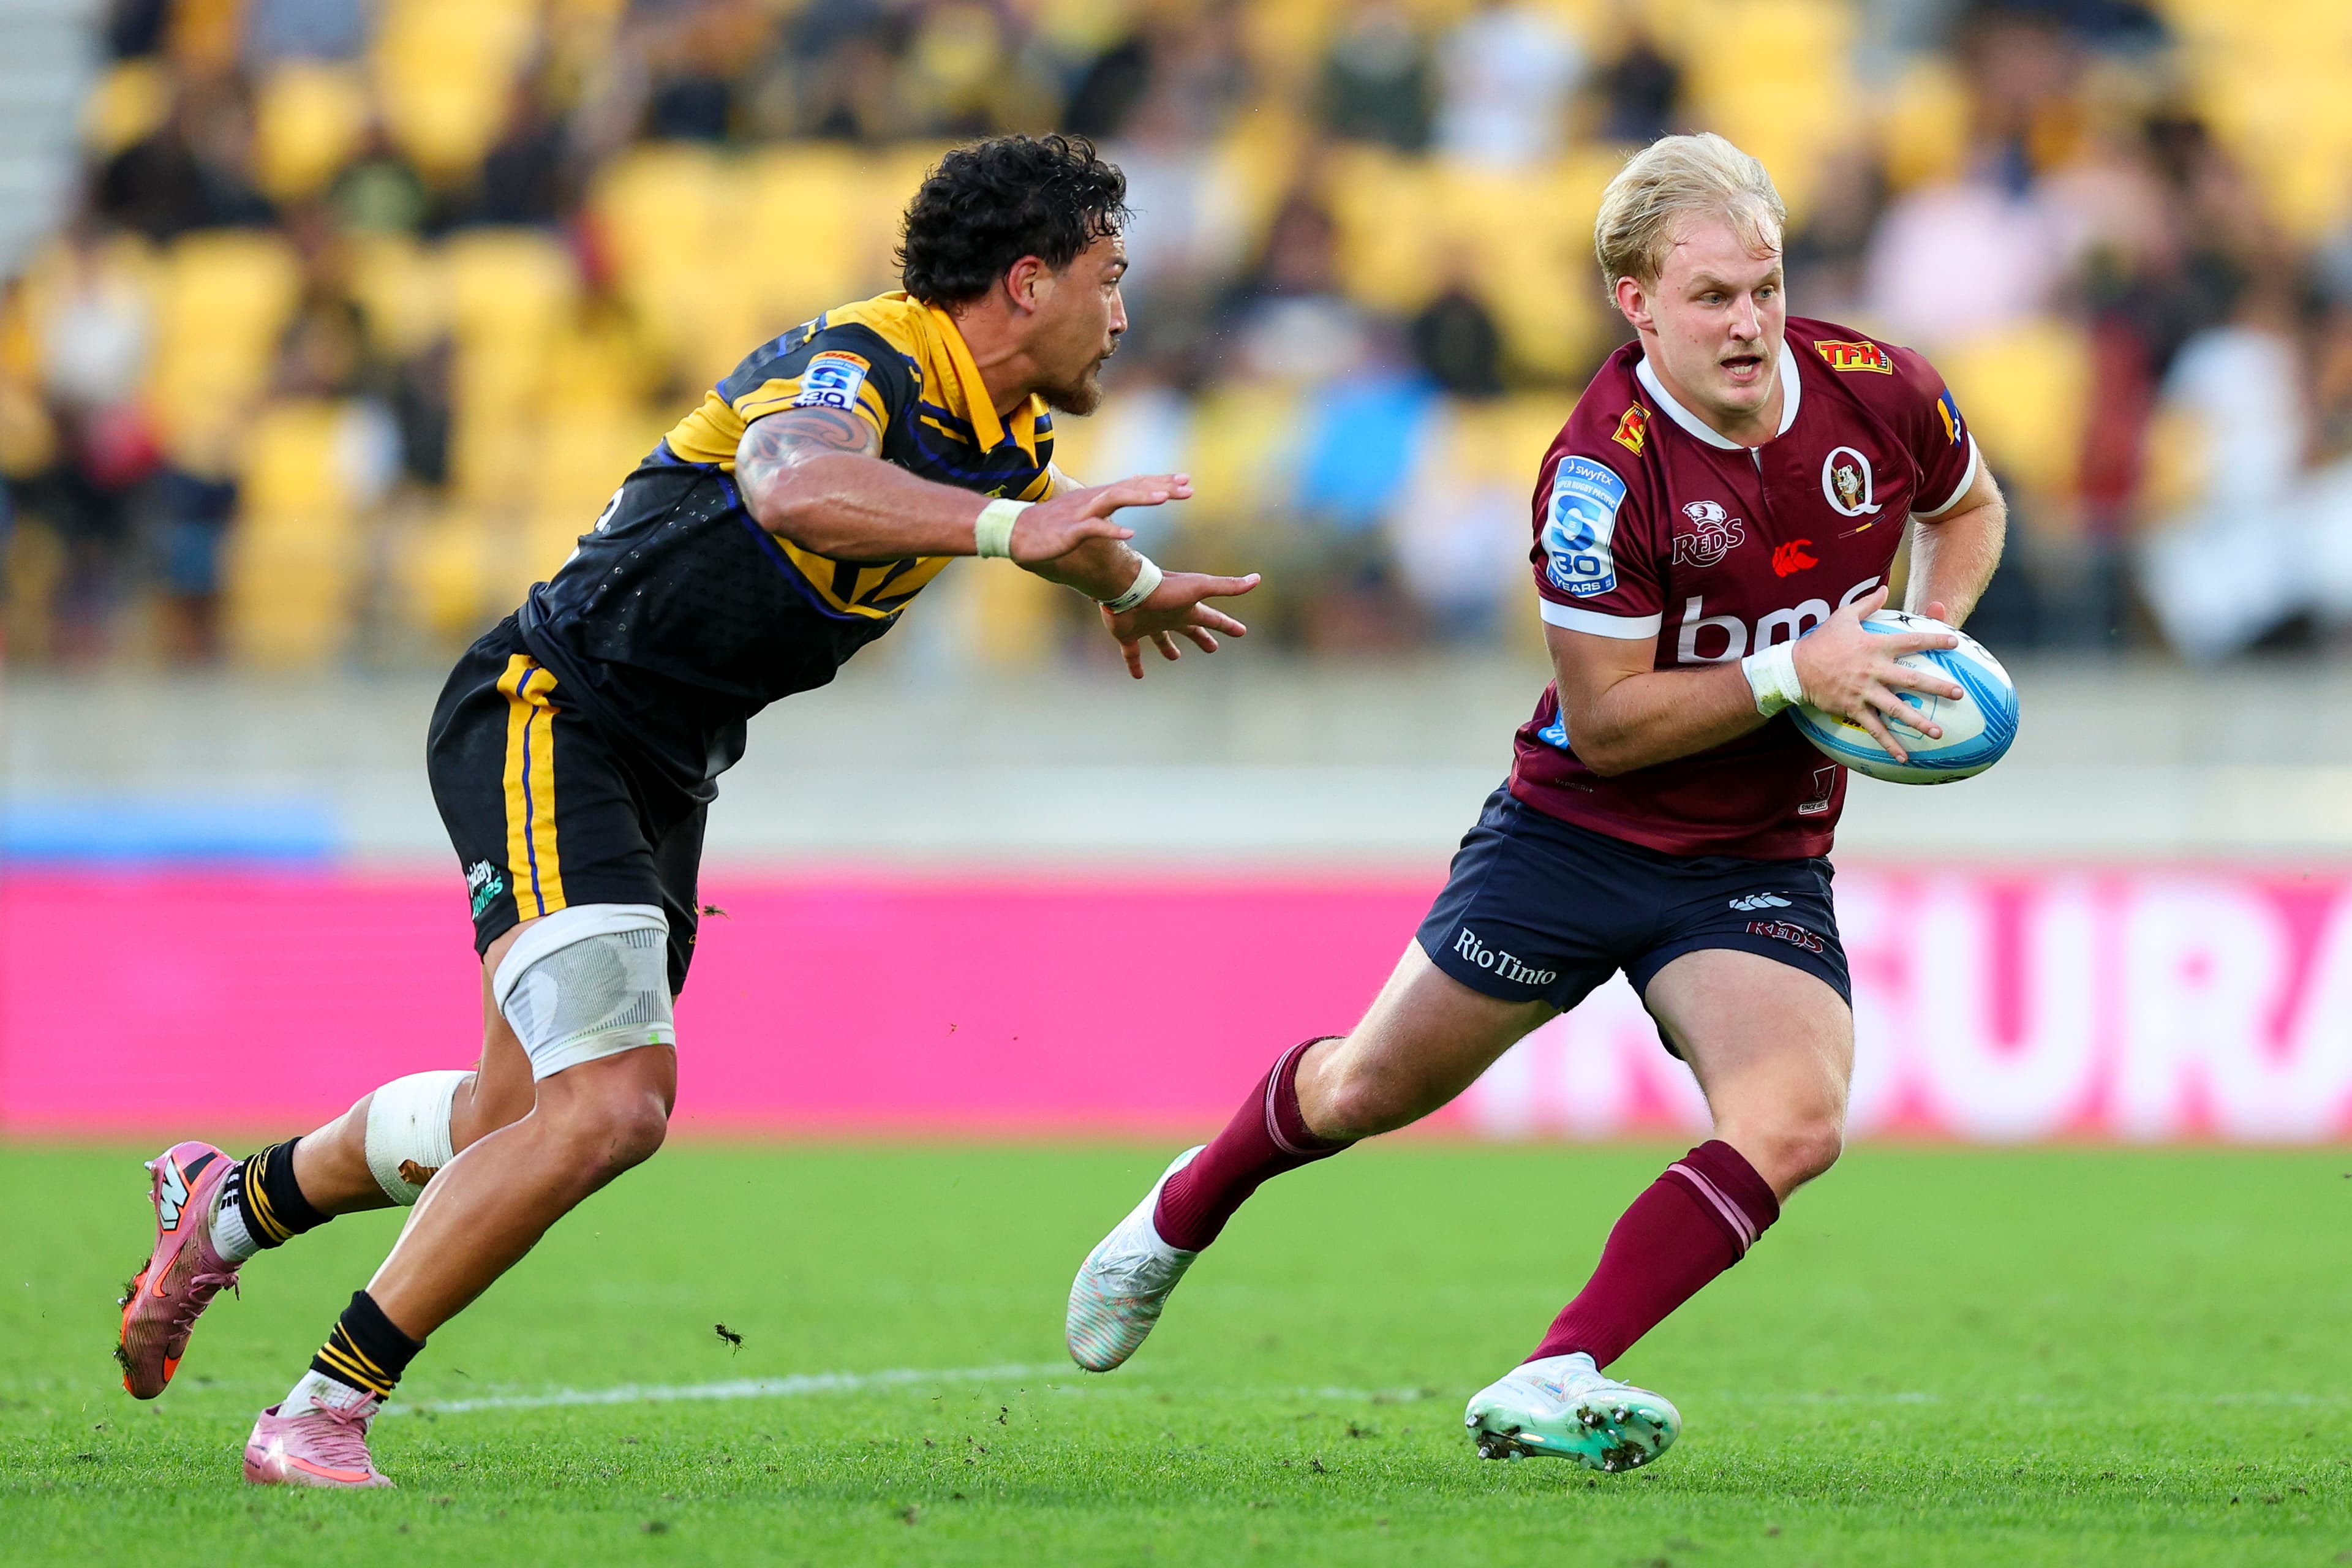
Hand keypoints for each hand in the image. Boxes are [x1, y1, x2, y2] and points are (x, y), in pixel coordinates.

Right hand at [1007, 474, 1190, 564]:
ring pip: (1115, 499)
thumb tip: (1122, 517)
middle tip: (1189, 487)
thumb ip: (1102, 513)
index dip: (1160, 483)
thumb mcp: (1081, 517)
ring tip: (1166, 498)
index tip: (1186, 482)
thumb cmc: (1047, 527)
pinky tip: (1131, 534)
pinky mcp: (1069, 531)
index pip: (1134, 485)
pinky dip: (1112, 530)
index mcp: (1097, 497)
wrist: (1014, 532)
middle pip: (1131, 487)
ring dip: (1141, 497)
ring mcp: (1081, 514)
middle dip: (1161, 487)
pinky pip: (1093, 529)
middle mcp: (1092, 499)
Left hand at [1103, 569, 1261, 679]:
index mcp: (1187, 608)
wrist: (1127, 587)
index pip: (1213, 619)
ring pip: (1161, 639)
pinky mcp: (1128, 634)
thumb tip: (1257, 579)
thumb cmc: (1164, 588)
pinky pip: (1132, 653)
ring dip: (1168, 647)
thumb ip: (1227, 586)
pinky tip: (1138, 676)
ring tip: (1175, 657)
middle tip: (1212, 649)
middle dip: (1201, 637)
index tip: (1241, 632)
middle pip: (1189, 629)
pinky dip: (1135, 664)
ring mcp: (1147, 625)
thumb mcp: (1200, 587)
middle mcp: (1168, 616)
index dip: (1227, 626)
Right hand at [1790, 585, 1963, 762]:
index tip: (1955, 643)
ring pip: (1896, 708)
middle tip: (1958, 693)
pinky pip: (1874, 728)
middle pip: (1911, 679)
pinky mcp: (1853, 708)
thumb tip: (1885, 587)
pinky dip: (1888, 743)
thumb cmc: (1820, 641)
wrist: (1795, 668)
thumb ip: (1867, 603)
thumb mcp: (1843, 616)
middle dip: (1937, 687)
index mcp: (1874, 646)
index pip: (1911, 642)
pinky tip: (1903, 756)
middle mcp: (1873, 670)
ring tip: (1937, 732)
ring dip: (1918, 721)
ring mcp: (1864, 692)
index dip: (1934, 641)